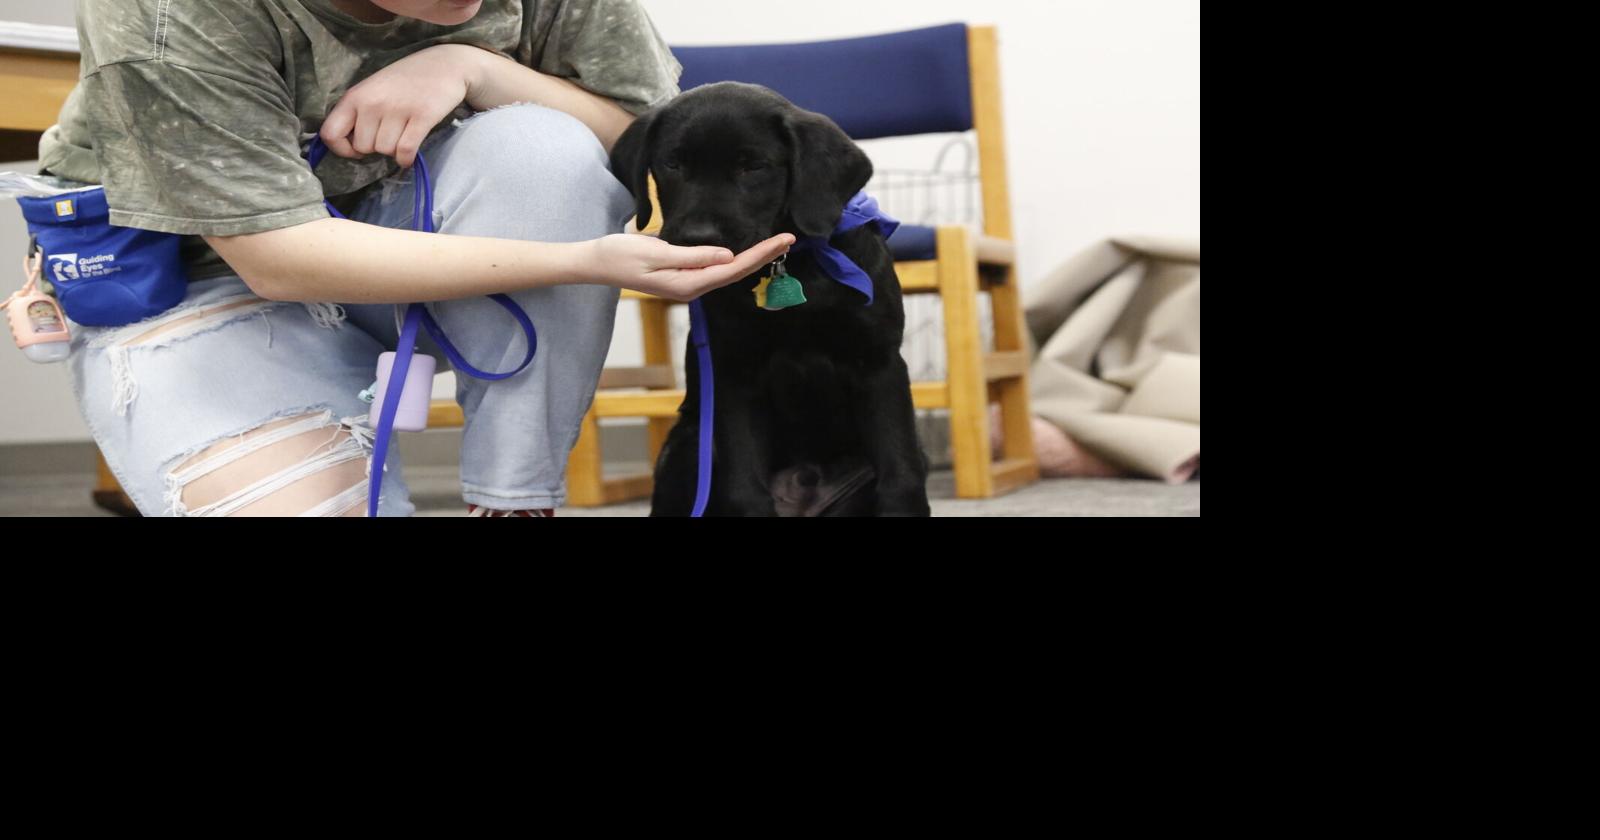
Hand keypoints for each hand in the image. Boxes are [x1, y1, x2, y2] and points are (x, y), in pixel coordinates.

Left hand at [320, 44, 488, 166]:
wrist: (445, 65)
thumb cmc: (406, 79)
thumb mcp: (373, 89)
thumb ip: (358, 112)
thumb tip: (350, 146)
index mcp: (355, 95)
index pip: (330, 133)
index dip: (341, 149)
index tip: (356, 149)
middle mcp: (372, 102)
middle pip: (363, 147)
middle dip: (375, 147)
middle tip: (389, 135)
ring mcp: (397, 109)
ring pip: (385, 151)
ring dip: (394, 151)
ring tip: (402, 136)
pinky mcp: (421, 117)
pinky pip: (405, 151)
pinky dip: (406, 159)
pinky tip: (409, 155)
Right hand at [585, 233, 796, 300]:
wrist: (595, 263)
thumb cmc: (620, 255)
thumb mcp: (656, 252)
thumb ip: (693, 256)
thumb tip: (727, 255)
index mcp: (688, 283)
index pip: (734, 268)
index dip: (761, 254)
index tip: (782, 241)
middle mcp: (692, 286)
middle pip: (737, 271)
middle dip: (764, 255)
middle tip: (790, 238)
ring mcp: (688, 282)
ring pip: (728, 270)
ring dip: (752, 257)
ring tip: (775, 243)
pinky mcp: (683, 274)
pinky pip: (715, 267)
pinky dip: (734, 257)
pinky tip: (745, 249)